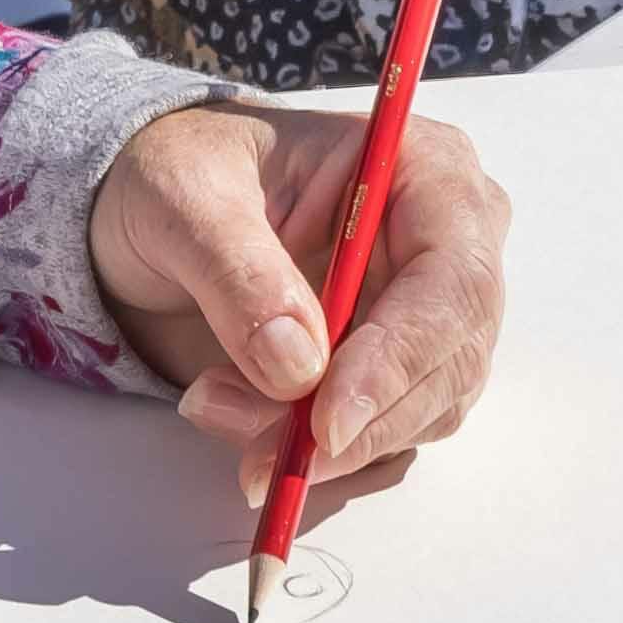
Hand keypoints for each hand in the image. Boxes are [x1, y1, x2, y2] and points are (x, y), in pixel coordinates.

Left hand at [90, 92, 512, 530]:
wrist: (169, 214)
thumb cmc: (187, 177)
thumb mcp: (185, 199)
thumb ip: (239, 273)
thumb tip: (297, 366)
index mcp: (424, 167)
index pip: (451, 275)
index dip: (399, 355)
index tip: (327, 421)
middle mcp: (452, 238)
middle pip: (451, 355)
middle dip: (356, 418)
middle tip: (261, 455)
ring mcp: (436, 306)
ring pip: (423, 407)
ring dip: (330, 441)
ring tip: (219, 408)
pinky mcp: (407, 363)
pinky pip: (390, 430)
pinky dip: (325, 450)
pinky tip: (251, 425)